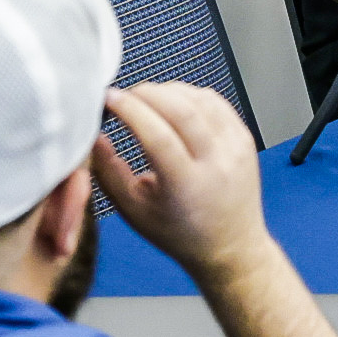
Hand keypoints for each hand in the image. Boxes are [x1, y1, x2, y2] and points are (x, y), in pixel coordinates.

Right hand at [93, 83, 273, 283]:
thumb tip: (92, 135)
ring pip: (199, 99)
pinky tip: (172, 101)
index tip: (108, 98)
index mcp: (187, 186)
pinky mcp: (244, 139)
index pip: (157, 135)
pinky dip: (190, 94)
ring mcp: (235, 149)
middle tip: (123, 96)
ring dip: (166, 90)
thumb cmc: (180, 234)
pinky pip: (216, 102)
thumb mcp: (134, 210)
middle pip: (181, 109)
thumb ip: (108, 171)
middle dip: (145, 93)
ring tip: (144, 99)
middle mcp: (217, 163)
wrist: (230, 246)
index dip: (130, 110)